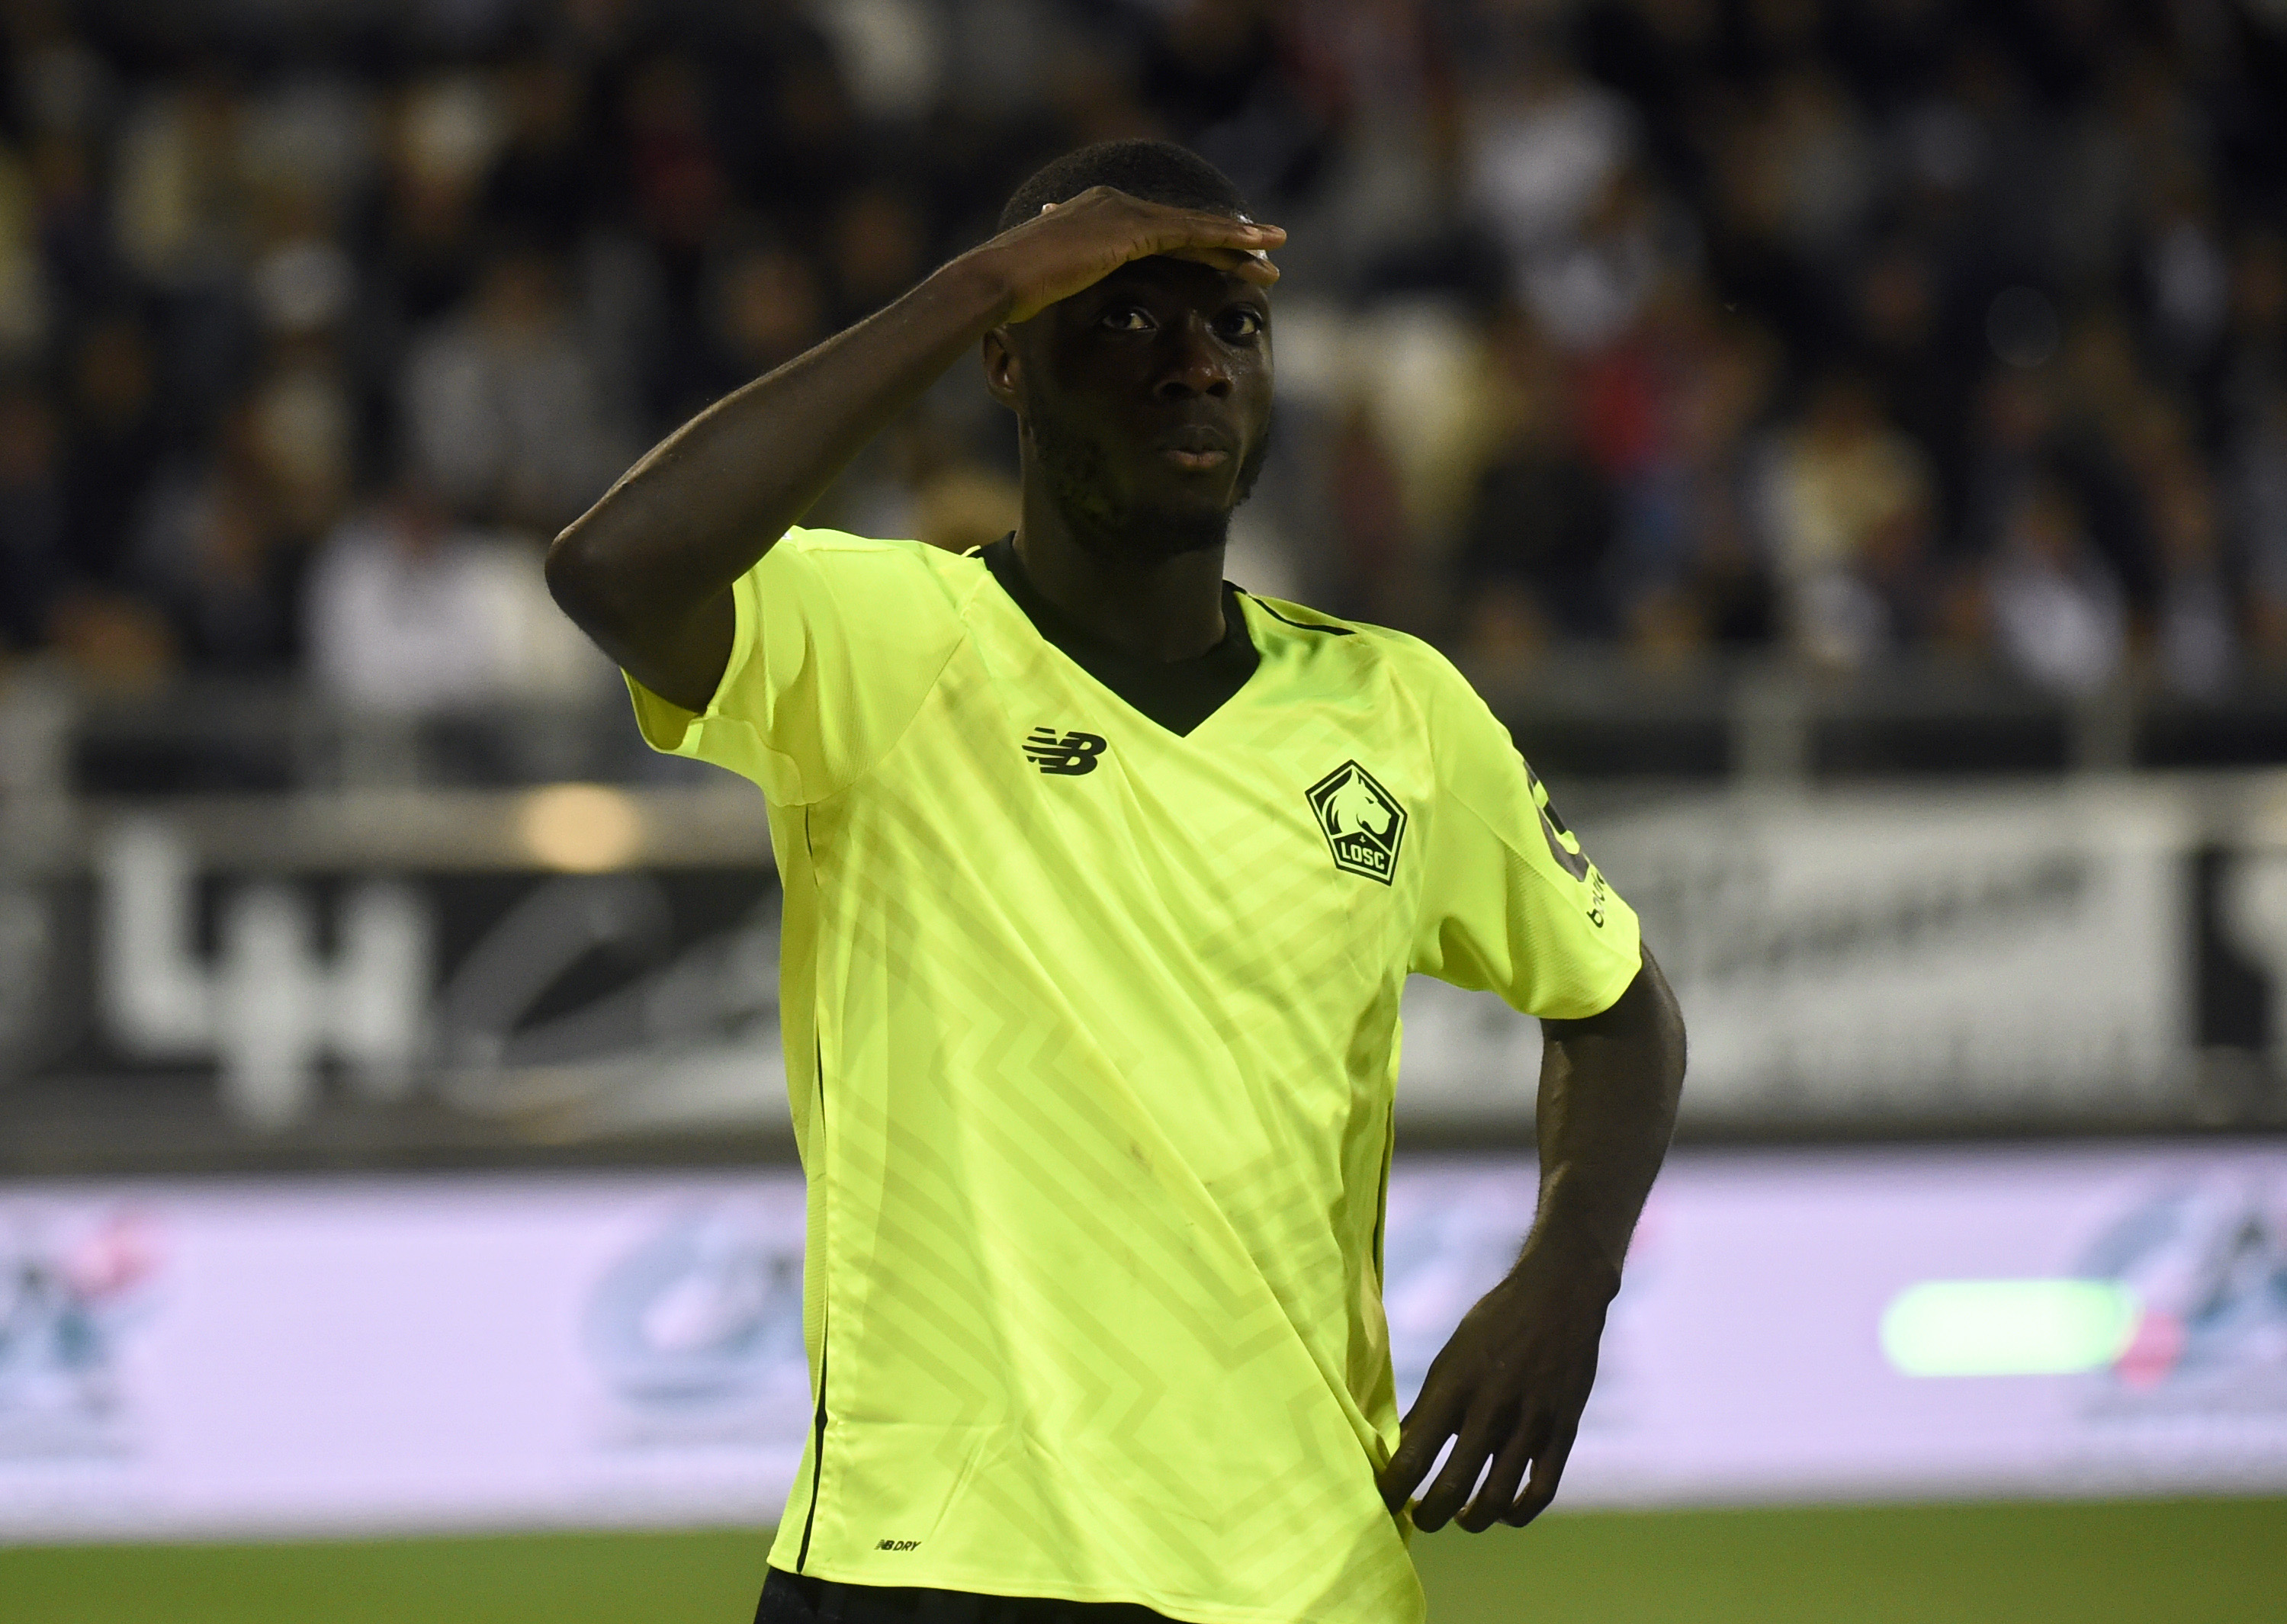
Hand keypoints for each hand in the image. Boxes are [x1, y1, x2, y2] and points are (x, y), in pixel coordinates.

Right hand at [971, 186, 1283, 323]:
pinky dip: (1226, 241)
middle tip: (1269, 251)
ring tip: (1276, 251)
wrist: (996, 281)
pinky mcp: (1130, 228)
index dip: (1200, 245)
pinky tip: (1255, 252)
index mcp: (1097, 215)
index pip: (1162, 231)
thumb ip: (1069, 286)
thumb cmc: (1011, 295)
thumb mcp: (1049, 289)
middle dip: (1230, 239)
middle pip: (1186, 225)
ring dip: (1240, 240)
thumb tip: (1061, 304)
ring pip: (1196, 226)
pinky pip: (1190, 234)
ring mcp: (1123, 212)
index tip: (1230, 260)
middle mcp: (1114, 204)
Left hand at [1375, 1236, 1615, 1532]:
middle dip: (1428, 1516)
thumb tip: (1399, 1451)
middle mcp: (1490, 1410)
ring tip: (1459, 1518)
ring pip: (1496, 1500)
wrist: (1557, 1296)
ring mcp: (1530, 1424)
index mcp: (1453, 1387)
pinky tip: (1502, 1512)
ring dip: (1471, 1520)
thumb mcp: (1450, 1358)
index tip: (1385, 1501)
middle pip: (1452, 1489)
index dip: (1394, 1489)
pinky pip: (1540, 1492)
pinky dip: (1517, 1513)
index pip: (1413, 1456)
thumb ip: (1430, 1406)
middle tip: (1419, 1519)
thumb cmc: (1493, 1325)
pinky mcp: (1562, 1432)